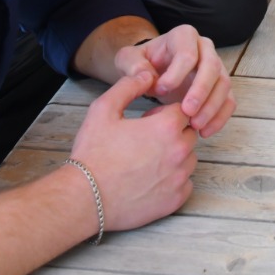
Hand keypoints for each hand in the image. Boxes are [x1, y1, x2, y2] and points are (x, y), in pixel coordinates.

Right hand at [67, 82, 196, 231]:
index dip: (164, 114)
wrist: (85, 198)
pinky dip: (173, 180)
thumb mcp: (103, 109)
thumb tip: (148, 75)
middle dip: (172, 134)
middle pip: (189, 133)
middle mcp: (180, 151)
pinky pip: (186, 184)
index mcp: (166, 127)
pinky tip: (150, 180)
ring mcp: (180, 177)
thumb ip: (129, 86)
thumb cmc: (93, 154)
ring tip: (147, 161)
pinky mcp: (176, 199)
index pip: (183, 110)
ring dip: (175, 156)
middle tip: (145, 142)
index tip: (146, 122)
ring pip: (189, 158)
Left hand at [112, 24, 234, 137]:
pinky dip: (220, 117)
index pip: (187, 53)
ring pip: (224, 84)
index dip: (176, 74)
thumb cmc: (142, 64)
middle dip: (201, 91)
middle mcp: (205, 48)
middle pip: (212, 67)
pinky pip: (229, 101)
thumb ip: (132, 64)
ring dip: (212, 107)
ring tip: (195, 126)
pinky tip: (205, 132)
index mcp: (183, 36)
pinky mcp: (220, 86)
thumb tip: (147, 76)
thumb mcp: (128, 59)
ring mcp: (216, 66)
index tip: (159, 91)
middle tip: (187, 112)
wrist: (152, 71)